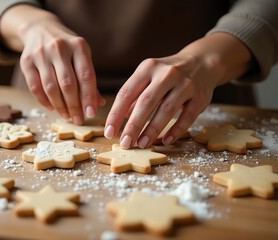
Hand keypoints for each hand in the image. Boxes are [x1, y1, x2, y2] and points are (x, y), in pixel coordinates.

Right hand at [0, 5, 104, 124]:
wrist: (40, 29)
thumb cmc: (67, 48)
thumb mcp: (81, 56)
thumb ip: (89, 79)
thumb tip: (98, 104)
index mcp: (79, 46)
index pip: (85, 76)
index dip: (88, 97)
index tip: (91, 113)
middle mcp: (59, 48)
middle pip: (68, 84)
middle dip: (74, 106)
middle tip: (78, 120)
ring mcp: (41, 54)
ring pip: (51, 87)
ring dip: (60, 106)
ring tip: (67, 116)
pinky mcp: (26, 61)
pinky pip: (35, 87)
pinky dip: (44, 101)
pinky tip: (52, 107)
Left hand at [104, 32, 252, 148]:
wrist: (203, 62)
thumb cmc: (168, 74)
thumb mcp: (149, 77)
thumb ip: (135, 95)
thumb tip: (121, 118)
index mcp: (148, 68)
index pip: (127, 92)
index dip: (116, 114)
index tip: (109, 132)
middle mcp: (166, 74)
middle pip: (146, 102)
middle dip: (133, 125)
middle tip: (125, 143)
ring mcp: (185, 84)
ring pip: (166, 110)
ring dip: (152, 130)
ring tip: (141, 144)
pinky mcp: (200, 97)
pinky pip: (187, 117)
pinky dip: (176, 130)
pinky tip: (165, 141)